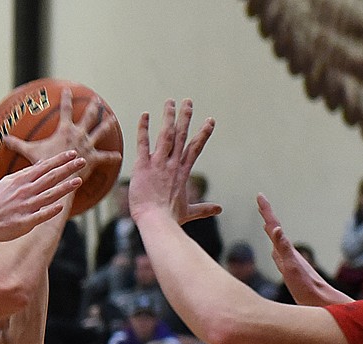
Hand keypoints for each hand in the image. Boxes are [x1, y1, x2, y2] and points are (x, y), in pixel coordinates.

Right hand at [0, 149, 84, 241]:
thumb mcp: (7, 183)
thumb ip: (24, 175)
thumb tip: (40, 165)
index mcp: (21, 180)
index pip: (44, 167)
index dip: (60, 159)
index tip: (73, 153)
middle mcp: (25, 191)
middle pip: (50, 177)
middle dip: (67, 168)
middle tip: (82, 161)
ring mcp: (25, 206)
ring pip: (49, 195)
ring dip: (64, 187)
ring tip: (79, 180)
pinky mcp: (24, 222)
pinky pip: (40, 215)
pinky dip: (50, 210)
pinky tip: (61, 206)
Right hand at [3, 87, 122, 186]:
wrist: (58, 178)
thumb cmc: (45, 165)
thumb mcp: (30, 153)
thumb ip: (18, 145)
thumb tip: (3, 140)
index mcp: (65, 130)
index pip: (66, 110)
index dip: (67, 99)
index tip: (68, 90)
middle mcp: (79, 134)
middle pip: (88, 117)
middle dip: (93, 107)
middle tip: (96, 100)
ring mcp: (88, 146)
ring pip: (100, 132)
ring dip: (107, 124)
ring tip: (113, 118)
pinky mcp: (94, 158)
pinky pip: (105, 157)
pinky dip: (112, 157)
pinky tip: (120, 156)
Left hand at [129, 100, 219, 226]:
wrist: (157, 223)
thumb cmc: (170, 219)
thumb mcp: (189, 212)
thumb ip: (203, 208)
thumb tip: (219, 209)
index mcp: (183, 172)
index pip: (195, 148)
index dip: (203, 133)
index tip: (210, 120)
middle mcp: (173, 164)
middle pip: (181, 136)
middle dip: (185, 117)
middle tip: (188, 101)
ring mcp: (158, 164)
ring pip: (165, 135)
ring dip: (168, 117)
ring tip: (170, 102)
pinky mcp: (143, 166)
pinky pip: (143, 143)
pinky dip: (144, 128)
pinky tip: (145, 115)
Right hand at [257, 194, 352, 306]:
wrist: (321, 301)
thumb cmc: (306, 287)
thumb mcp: (292, 267)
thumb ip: (284, 249)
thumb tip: (275, 229)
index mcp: (286, 250)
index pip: (274, 226)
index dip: (266, 211)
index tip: (259, 196)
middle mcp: (288, 252)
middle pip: (275, 229)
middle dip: (266, 216)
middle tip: (260, 202)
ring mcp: (289, 261)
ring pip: (277, 241)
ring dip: (270, 230)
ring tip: (265, 222)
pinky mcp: (290, 271)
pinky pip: (278, 255)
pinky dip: (273, 248)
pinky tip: (273, 251)